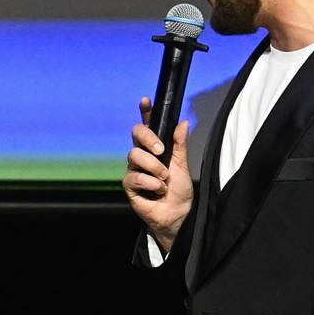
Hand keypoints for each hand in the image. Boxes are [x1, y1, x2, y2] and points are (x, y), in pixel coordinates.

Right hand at [125, 97, 193, 251]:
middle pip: (136, 134)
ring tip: (165, 179)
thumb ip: (180, 144)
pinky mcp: (130, 185)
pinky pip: (135, 177)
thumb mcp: (183, 164)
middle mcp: (142, 155)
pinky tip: (158, 191)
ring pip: (135, 156)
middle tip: (162, 151)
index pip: (148, 126)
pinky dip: (151, 183)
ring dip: (154, 167)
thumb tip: (183, 122)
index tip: (146, 101)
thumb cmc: (179, 190)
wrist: (178, 213)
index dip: (145, 112)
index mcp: (155, 147)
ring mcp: (134, 169)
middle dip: (149, 139)